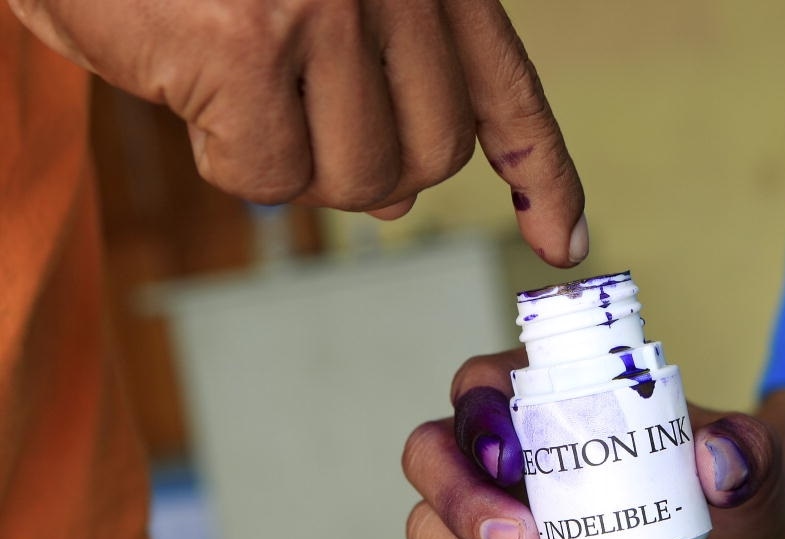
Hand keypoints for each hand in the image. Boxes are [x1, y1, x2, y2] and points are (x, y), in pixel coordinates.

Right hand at [10, 0, 587, 264]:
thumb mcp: (309, 6)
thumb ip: (369, 91)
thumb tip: (394, 199)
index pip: (509, 93)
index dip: (545, 177)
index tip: (562, 241)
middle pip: (434, 155)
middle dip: (369, 169)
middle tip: (298, 129)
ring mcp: (327, 7)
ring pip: (359, 177)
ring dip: (295, 168)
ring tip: (240, 100)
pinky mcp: (249, 45)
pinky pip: (269, 176)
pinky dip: (229, 161)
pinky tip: (195, 95)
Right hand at [403, 349, 784, 538]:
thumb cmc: (728, 484)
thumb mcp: (751, 464)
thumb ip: (743, 453)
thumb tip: (718, 461)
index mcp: (550, 396)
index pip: (479, 385)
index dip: (476, 415)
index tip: (515, 461)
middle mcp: (507, 451)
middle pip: (431, 456)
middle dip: (460, 504)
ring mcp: (497, 516)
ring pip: (432, 532)